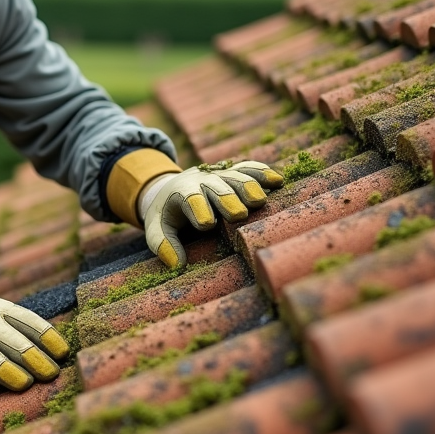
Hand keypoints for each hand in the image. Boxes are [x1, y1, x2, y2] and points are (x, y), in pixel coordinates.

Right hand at [0, 290, 70, 402]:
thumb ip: (17, 331)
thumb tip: (53, 360)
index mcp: (0, 309)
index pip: (29, 322)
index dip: (48, 338)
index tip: (63, 354)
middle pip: (15, 343)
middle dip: (35, 360)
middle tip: (50, 375)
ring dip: (11, 374)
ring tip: (24, 384)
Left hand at [139, 161, 283, 268]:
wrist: (169, 188)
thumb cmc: (167, 214)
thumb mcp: (156, 228)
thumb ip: (162, 243)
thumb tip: (176, 264)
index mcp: (181, 192)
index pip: (189, 198)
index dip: (198, 209)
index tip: (207, 225)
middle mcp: (202, 180)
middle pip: (217, 187)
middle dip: (226, 199)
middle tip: (238, 215)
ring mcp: (219, 174)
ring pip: (236, 176)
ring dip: (248, 186)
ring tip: (259, 201)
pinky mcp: (234, 172)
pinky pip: (249, 169)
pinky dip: (262, 173)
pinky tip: (277, 181)